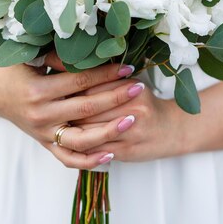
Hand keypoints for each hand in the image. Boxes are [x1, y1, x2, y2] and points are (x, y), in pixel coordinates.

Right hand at [0, 53, 144, 169]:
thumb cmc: (16, 70)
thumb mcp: (33, 58)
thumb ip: (60, 56)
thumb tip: (93, 49)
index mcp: (38, 90)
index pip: (80, 81)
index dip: (105, 74)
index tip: (126, 66)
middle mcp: (41, 114)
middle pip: (86, 108)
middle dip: (116, 97)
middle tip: (138, 87)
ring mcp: (43, 133)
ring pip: (81, 139)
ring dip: (110, 131)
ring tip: (132, 120)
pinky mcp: (45, 144)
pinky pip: (68, 159)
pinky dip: (89, 161)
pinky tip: (111, 155)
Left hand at [64, 79, 183, 162]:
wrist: (173, 130)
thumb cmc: (147, 105)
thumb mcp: (132, 85)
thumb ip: (107, 80)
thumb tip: (71, 71)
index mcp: (132, 89)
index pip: (93, 85)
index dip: (71, 85)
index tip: (55, 82)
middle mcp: (133, 109)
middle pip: (88, 108)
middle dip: (66, 107)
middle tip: (49, 103)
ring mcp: (130, 132)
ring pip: (89, 130)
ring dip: (69, 127)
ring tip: (55, 120)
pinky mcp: (126, 151)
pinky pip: (95, 149)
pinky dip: (79, 145)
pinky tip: (67, 139)